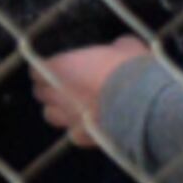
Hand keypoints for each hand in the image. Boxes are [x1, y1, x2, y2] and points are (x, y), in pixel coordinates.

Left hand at [33, 41, 151, 147]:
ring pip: (50, 115)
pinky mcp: (83, 137)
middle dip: (48, 88)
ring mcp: (69, 117)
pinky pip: (72, 133)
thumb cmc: (131, 70)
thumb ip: (114, 47)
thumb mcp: (127, 46)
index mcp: (63, 67)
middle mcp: (59, 94)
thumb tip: (118, 47)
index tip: (54, 67)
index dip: (45, 68)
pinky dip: (78, 128)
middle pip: (40, 92)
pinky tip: (90, 124)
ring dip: (58, 109)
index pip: (37, 70)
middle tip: (61, 84)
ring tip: (71, 105)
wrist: (145, 105)